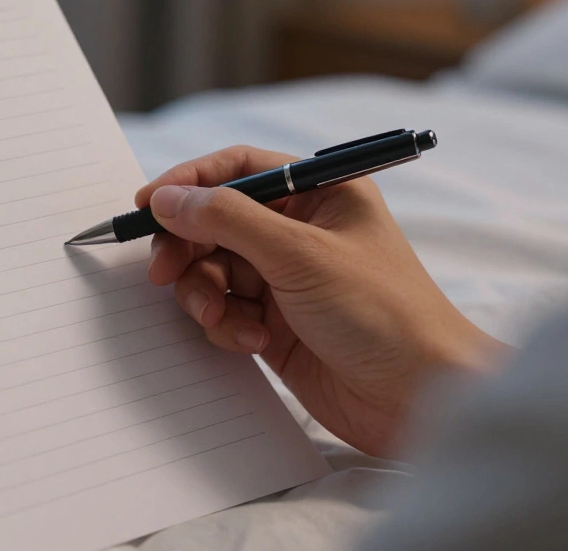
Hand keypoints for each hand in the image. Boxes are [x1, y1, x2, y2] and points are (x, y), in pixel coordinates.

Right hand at [137, 146, 507, 457]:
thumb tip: (167, 197)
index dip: (190, 182)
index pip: (239, 169)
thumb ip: (227, 219)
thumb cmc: (383, 315)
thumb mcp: (300, 255)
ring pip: (213, 269)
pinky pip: (225, 311)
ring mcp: (287, 279)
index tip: (148, 202)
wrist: (419, 399)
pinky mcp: (276, 324)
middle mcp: (301, 232)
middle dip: (187, 246)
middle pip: (216, 221)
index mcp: (321, 195)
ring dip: (204, 293)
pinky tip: (252, 342)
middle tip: (164, 272)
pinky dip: (226, 325)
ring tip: (219, 317)